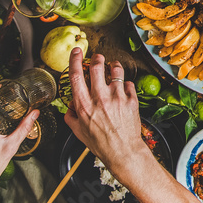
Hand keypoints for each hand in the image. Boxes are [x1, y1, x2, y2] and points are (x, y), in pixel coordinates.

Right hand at [64, 50, 147, 173]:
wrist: (122, 151)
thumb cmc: (100, 143)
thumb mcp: (78, 131)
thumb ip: (71, 115)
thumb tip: (70, 105)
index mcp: (84, 105)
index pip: (75, 76)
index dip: (74, 60)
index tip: (76, 52)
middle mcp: (100, 99)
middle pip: (96, 67)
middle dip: (96, 58)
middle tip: (98, 58)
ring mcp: (117, 98)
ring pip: (115, 71)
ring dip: (113, 66)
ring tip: (113, 67)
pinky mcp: (131, 100)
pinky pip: (128, 83)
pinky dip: (125, 84)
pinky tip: (123, 89)